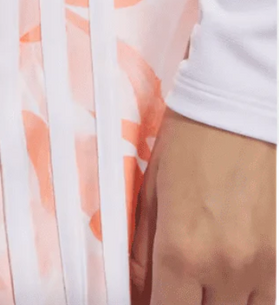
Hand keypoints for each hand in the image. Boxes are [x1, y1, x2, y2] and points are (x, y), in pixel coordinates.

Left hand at [130, 107, 276, 304]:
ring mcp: (257, 268)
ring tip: (194, 287)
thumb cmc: (187, 145)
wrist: (235, 115)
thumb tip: (135, 286)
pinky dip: (240, 302)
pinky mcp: (276, 260)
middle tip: (168, 288)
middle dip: (179, 304)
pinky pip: (263, 303)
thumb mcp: (150, 194)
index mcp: (181, 250)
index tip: (145, 299)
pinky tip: (221, 289)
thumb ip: (141, 250)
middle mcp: (223, 268)